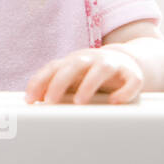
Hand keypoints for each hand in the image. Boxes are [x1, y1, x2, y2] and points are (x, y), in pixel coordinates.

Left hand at [25, 45, 144, 104]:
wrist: (127, 63)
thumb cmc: (91, 76)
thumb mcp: (71, 79)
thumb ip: (52, 87)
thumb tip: (30, 103)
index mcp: (74, 61)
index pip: (53, 68)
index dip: (40, 82)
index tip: (31, 100)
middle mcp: (92, 60)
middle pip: (74, 65)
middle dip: (60, 82)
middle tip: (50, 101)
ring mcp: (113, 65)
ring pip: (102, 69)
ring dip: (89, 84)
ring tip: (79, 102)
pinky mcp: (133, 74)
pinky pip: (132, 80)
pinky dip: (124, 91)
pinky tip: (115, 102)